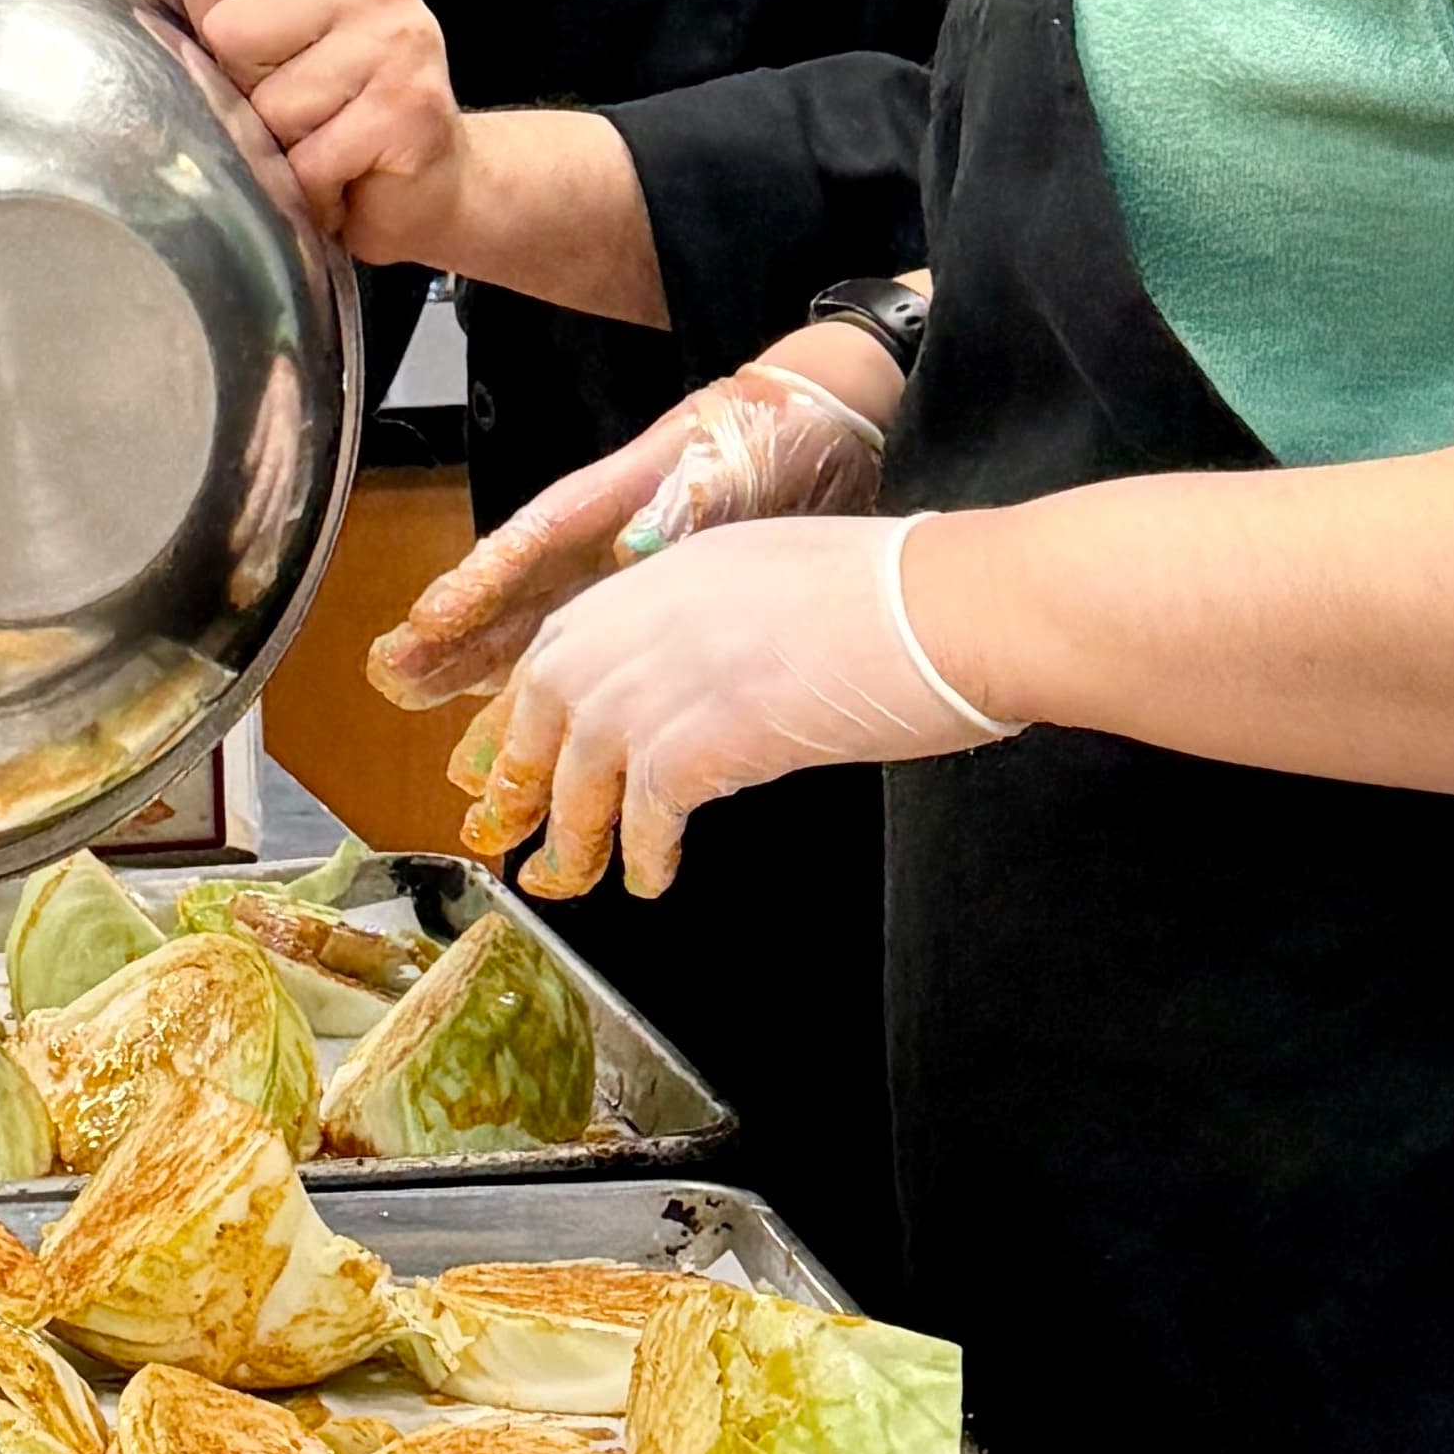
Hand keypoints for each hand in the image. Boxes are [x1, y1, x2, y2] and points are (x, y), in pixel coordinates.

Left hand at [172, 0, 461, 252]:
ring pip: (265, 108)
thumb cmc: (344, 117)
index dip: (209, 30)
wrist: (441, 185)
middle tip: (300, 113)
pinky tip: (344, 179)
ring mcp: (393, 41)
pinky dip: (312, 192)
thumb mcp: (279, 46)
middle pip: (226, 32)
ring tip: (325, 147)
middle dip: (246, 93)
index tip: (262, 61)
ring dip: (283, 150)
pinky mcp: (405, 109)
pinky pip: (304, 165)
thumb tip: (146, 35)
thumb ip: (221, 22)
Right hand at [369, 354, 892, 708]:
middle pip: (511, 596)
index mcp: (603, 502)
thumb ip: (682, 501)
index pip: (524, 548)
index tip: (426, 625)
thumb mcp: (723, 461)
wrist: (814, 429)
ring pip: (539, 630)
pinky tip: (523, 716)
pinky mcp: (653, 601)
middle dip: (452, 639)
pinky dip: (555, 686)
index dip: (473, 589)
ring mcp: (618, 575)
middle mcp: (595, 544)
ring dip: (489, 671)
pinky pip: (590, 651)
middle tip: (394, 677)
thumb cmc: (760, 434)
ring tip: (433, 704)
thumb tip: (635, 547)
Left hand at [455, 514, 1019, 899]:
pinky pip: (646, 809)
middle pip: (546, 703)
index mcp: (666, 574)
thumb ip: (713, 618)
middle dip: (517, 770)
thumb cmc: (900, 593)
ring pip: (580, 765)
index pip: (562, 643)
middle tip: (501, 825)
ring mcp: (667, 676)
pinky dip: (642, 852)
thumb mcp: (774, 577)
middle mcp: (647, 617)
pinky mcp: (703, 736)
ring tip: (562, 876)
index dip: (525, 704)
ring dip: (569, 831)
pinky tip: (651, 879)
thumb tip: (694, 679)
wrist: (952, 605)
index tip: (501, 748)